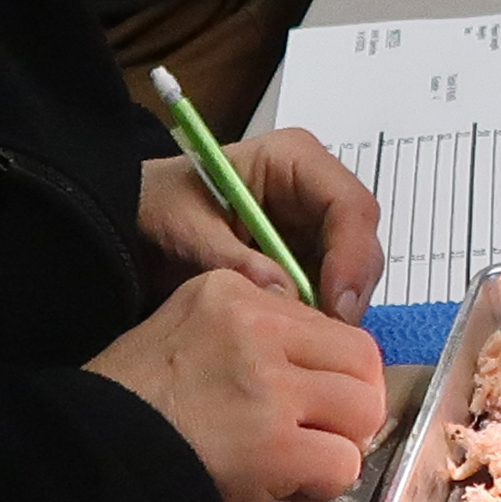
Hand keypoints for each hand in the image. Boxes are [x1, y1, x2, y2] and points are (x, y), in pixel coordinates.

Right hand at [85, 266, 392, 501]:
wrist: (85, 460)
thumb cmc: (128, 408)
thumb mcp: (180, 337)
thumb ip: (250, 339)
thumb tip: (320, 372)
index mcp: (231, 293)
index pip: (325, 325)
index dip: (322, 373)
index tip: (292, 404)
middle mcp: (255, 326)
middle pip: (361, 359)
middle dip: (351, 405)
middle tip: (318, 437)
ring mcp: (268, 384)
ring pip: (363, 408)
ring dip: (341, 445)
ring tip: (297, 463)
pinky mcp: (276, 442)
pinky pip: (344, 463)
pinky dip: (324, 485)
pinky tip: (285, 488)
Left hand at [139, 123, 380, 320]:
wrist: (139, 222)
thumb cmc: (160, 209)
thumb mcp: (185, 230)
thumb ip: (231, 260)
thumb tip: (282, 293)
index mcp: (293, 160)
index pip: (349, 205)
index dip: (351, 256)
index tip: (336, 305)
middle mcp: (316, 189)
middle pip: (361, 241)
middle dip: (349, 290)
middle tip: (328, 336)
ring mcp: (315, 225)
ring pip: (353, 270)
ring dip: (337, 307)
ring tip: (308, 341)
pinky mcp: (308, 257)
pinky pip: (331, 288)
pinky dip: (321, 314)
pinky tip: (300, 336)